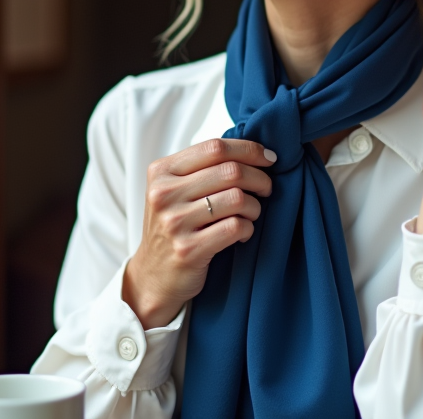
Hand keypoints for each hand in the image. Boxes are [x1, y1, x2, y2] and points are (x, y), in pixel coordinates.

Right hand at [123, 139, 275, 328]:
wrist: (153, 276)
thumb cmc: (173, 226)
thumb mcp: (174, 190)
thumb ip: (202, 168)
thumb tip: (254, 151)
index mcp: (162, 171)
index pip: (215, 147)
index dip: (249, 149)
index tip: (269, 158)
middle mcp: (164, 194)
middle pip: (230, 171)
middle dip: (259, 178)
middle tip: (266, 188)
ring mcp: (174, 222)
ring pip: (237, 198)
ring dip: (255, 206)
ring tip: (251, 214)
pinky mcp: (188, 249)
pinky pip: (236, 227)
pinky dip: (248, 229)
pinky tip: (242, 233)